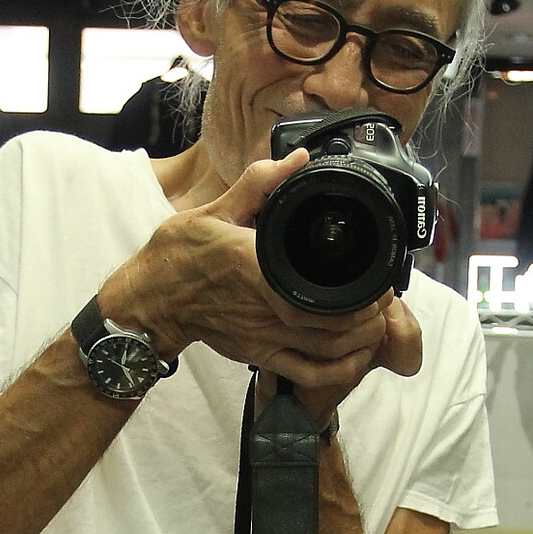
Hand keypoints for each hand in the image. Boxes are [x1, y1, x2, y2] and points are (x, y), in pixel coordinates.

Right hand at [101, 151, 412, 419]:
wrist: (148, 302)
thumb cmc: (175, 256)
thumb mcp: (212, 211)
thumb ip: (258, 184)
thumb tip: (298, 160)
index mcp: (255, 264)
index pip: (321, 283)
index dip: (361, 287)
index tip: (378, 275)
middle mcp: (263, 305)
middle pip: (336, 322)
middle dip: (371, 312)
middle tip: (384, 296)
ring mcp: (262, 335)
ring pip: (328, 349)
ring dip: (361, 339)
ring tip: (375, 320)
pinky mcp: (257, 354)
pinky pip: (307, 373)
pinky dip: (338, 371)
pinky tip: (354, 357)